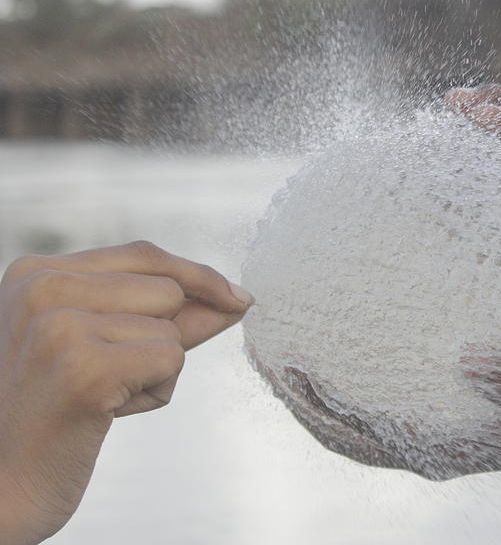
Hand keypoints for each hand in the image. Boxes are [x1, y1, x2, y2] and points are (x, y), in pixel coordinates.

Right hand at [0, 241, 253, 543]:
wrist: (1, 487)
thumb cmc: (56, 414)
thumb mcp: (103, 346)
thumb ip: (165, 317)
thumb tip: (236, 298)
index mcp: (37, 273)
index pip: (145, 255)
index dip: (198, 277)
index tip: (236, 298)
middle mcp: (42, 289)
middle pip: (169, 290)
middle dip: (164, 337)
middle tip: (110, 376)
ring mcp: (60, 326)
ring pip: (173, 329)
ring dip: (157, 370)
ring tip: (103, 396)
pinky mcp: (85, 367)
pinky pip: (171, 360)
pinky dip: (155, 393)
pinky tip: (106, 413)